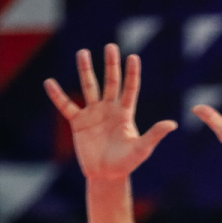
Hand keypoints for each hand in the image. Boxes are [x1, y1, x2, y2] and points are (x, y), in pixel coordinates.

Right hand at [44, 44, 176, 182]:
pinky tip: (49, 82)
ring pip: (89, 87)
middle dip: (111, 65)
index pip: (130, 89)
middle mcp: (109, 109)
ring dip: (85, 70)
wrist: (106, 176)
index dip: (131, 73)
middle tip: (111, 46)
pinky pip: (66, 106)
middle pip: (110, 82)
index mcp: (125, 113)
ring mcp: (93, 114)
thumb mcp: (142, 149)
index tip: (133, 56)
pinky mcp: (78, 122)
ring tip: (83, 52)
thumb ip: (155, 134)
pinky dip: (57, 95)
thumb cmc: (126, 163)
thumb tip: (172, 124)